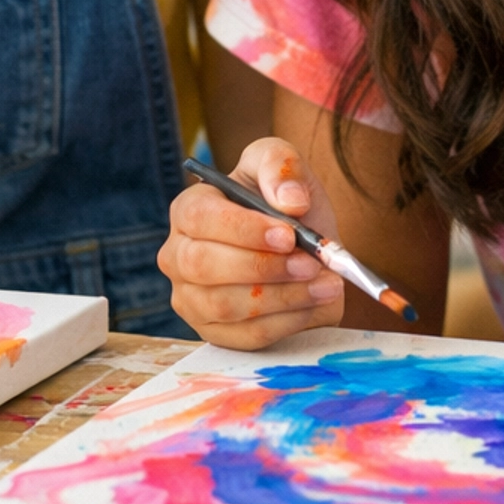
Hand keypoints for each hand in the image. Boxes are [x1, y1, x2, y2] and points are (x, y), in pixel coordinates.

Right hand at [159, 136, 344, 347]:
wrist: (302, 248)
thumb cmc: (281, 204)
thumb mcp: (284, 168)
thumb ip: (281, 167)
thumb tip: (290, 200)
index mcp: (188, 211)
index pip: (200, 219)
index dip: (243, 229)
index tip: (288, 235)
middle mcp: (179, 256)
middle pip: (204, 267)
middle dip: (264, 267)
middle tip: (311, 262)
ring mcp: (192, 300)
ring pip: (227, 306)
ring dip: (283, 296)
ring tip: (324, 283)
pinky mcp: (216, 333)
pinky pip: (248, 336)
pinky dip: (288, 321)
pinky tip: (315, 302)